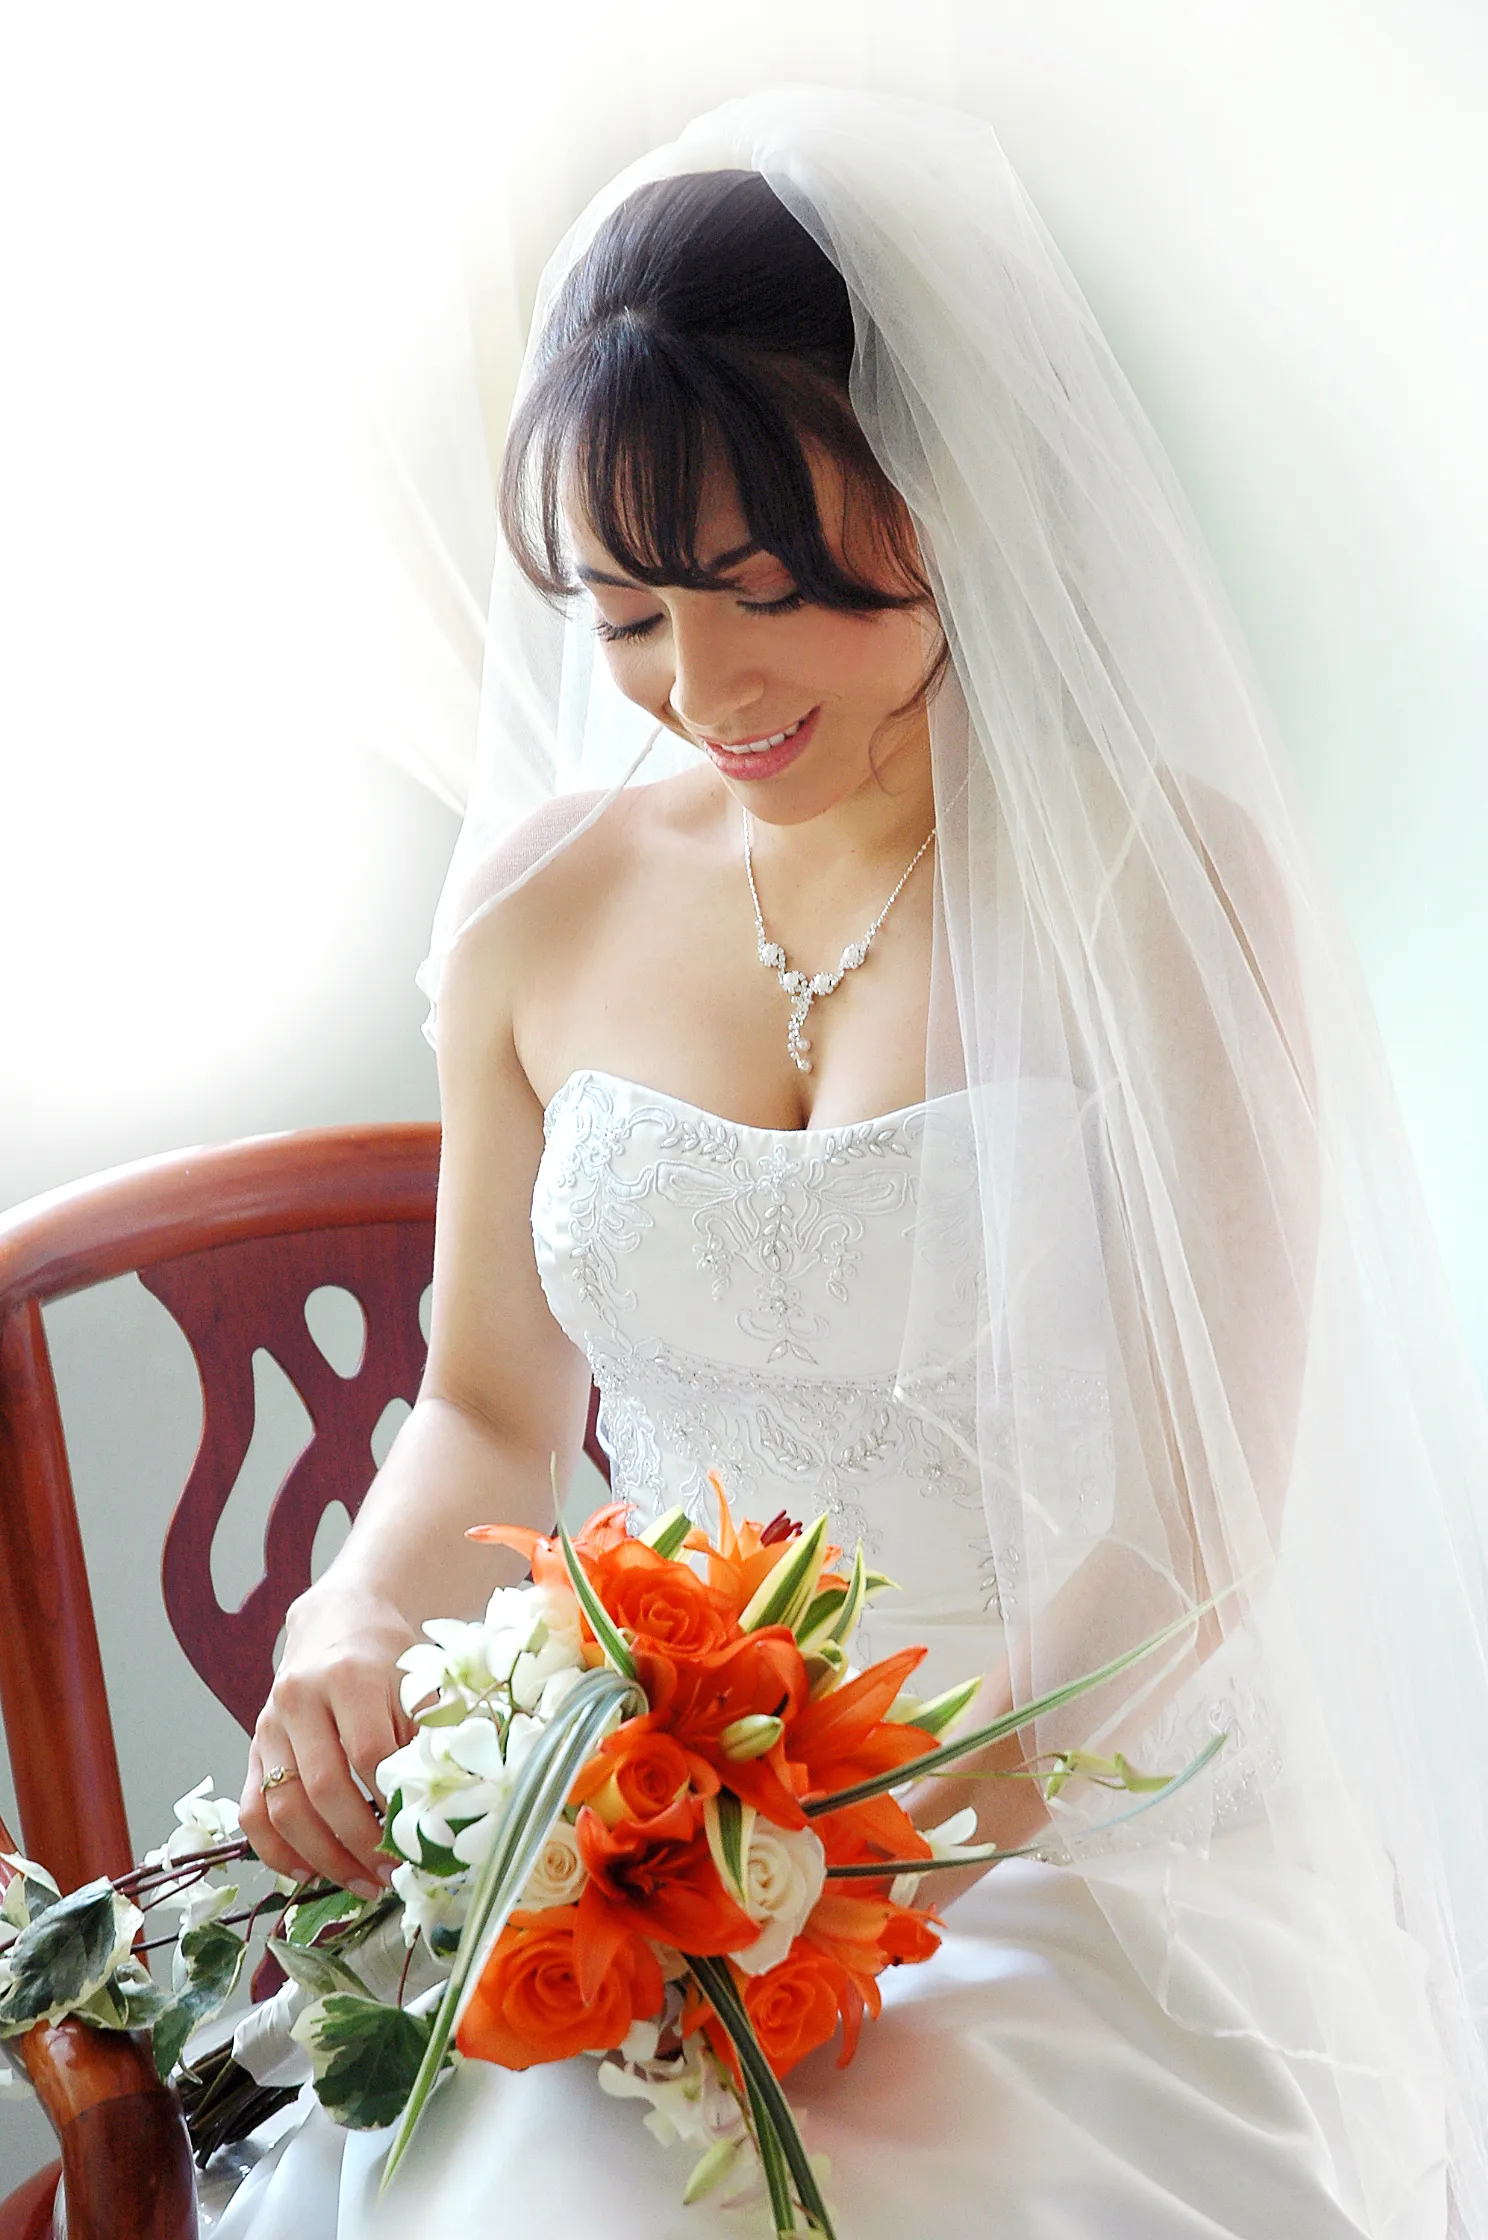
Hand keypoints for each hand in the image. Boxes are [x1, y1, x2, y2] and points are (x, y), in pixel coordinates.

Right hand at [239, 1584, 418, 1896]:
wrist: (340, 1621)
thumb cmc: (389, 1657)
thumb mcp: (419, 1681)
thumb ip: (431, 1734)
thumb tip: (450, 1799)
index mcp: (348, 1677)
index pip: (366, 1753)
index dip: (391, 1801)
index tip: (417, 1834)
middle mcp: (300, 1699)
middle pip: (323, 1787)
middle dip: (360, 1842)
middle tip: (392, 1874)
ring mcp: (269, 1725)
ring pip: (283, 1807)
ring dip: (323, 1857)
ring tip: (362, 1884)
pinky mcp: (253, 1748)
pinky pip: (252, 1811)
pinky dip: (275, 1851)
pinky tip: (308, 1874)